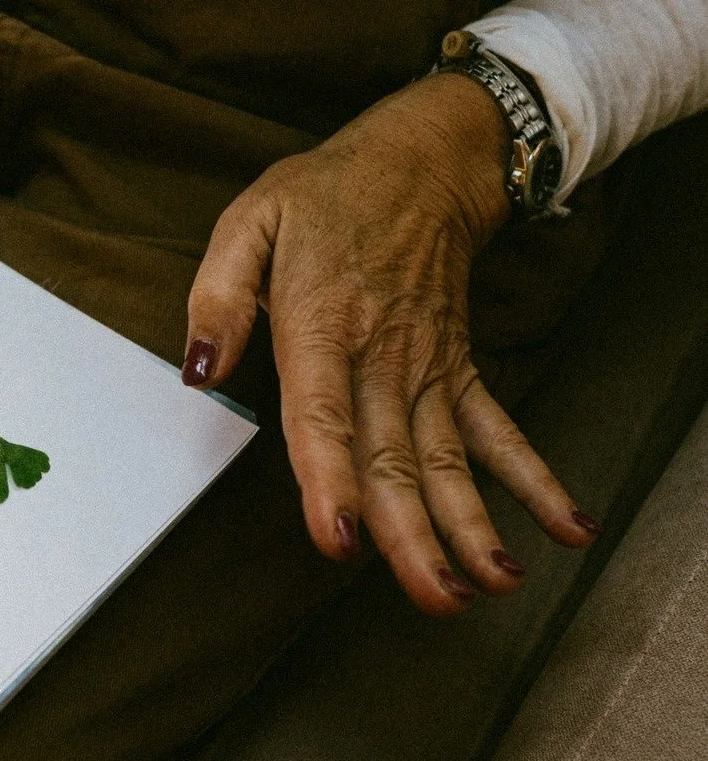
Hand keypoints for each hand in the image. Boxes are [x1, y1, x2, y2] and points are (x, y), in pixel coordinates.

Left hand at [184, 75, 600, 614]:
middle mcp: (380, 356)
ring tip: (489, 585)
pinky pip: (497, 430)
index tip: (341, 537)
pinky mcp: (457, 369)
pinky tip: (562, 529)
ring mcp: (427, 367)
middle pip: (395, 456)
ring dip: (471, 524)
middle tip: (435, 597)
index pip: (323, 414)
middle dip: (413, 534)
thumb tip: (198, 370)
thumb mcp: (251, 221)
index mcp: (320, 324)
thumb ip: (218, 298)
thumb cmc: (326, 195)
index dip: (331, 478)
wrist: (420, 162)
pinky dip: (532, 480)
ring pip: (446, 458)